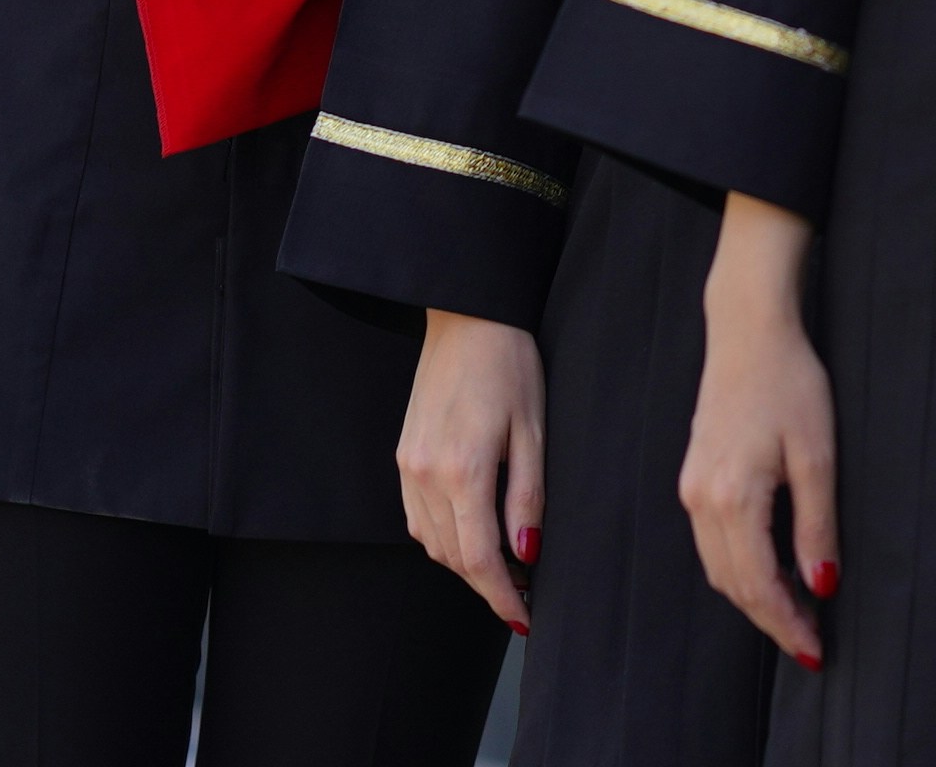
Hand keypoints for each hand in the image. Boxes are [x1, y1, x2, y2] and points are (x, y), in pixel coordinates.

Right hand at [396, 312, 543, 631]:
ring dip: (465, 563)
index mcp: (464, 471)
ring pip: (432, 544)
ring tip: (503, 566)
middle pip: (454, 559)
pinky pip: (417, 519)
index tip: (525, 619)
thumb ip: (528, 499)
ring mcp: (408, 467)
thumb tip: (526, 555)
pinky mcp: (402, 457)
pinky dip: (443, 538)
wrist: (466, 316)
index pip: (481, 560)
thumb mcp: (534, 431)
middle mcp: (427, 476)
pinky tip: (469, 533)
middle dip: (489, 585)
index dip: (504, 598)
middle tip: (524, 595)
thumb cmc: (509, 366)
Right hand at [680, 194, 835, 667]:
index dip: (787, 624)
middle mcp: (701, 499)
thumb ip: (817, 525)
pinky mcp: (693, 476)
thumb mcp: (818, 456)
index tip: (815, 651)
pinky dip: (738, 568)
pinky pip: (711, 542)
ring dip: (753, 597)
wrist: (748, 331)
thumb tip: (822, 584)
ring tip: (795, 614)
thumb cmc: (790, 384)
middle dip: (771, 620)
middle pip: (732, 585)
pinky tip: (769, 570)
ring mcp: (691, 488)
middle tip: (809, 643)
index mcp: (732, 497)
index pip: (758, 584)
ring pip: (718, 567)